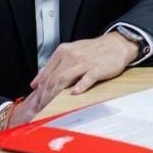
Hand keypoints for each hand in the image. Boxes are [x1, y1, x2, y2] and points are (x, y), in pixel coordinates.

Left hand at [21, 32, 135, 118]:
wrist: (116, 45)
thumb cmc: (94, 50)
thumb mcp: (70, 52)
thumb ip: (53, 66)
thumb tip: (37, 81)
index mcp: (63, 52)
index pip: (46, 74)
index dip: (39, 90)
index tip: (36, 101)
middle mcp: (71, 56)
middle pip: (53, 79)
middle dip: (44, 96)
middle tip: (40, 107)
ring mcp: (84, 62)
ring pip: (64, 79)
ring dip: (56, 95)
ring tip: (51, 105)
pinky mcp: (97, 68)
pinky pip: (86, 79)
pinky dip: (79, 87)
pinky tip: (74, 93)